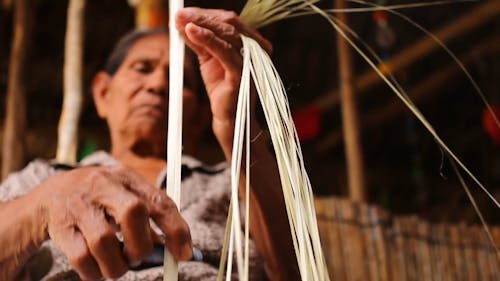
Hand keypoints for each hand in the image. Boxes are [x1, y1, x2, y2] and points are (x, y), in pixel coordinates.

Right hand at [35, 166, 191, 279]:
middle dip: (140, 246)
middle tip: (137, 259)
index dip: (176, 230)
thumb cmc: (102, 200)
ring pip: (104, 241)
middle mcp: (104, 186)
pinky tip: (97, 268)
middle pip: (133, 213)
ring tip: (116, 265)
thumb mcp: (126, 198)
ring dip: (116, 265)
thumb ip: (150, 221)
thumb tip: (179, 252)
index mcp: (127, 178)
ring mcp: (80, 204)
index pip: (159, 201)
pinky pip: (81, 258)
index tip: (184, 254)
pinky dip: (94, 272)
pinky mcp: (60, 225)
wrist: (51, 194)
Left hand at [175, 8, 270, 147]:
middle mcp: (255, 48)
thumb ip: (199, 41)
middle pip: (228, 22)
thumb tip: (183, 21)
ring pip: (226, 34)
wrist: (229, 119)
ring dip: (201, 24)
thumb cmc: (222, 89)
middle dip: (201, 16)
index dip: (205, 14)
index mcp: (250, 42)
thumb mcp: (208, 60)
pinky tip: (191, 31)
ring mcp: (251, 60)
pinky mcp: (243, 73)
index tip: (183, 13)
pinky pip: (224, 51)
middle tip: (179, 14)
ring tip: (181, 20)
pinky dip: (207, 39)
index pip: (228, 20)